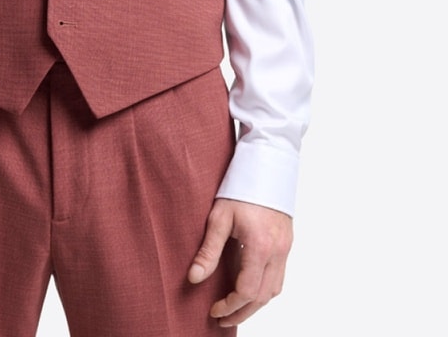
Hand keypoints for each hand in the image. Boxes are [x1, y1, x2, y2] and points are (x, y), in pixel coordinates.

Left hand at [187, 198, 292, 326]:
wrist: (266, 164)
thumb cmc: (240, 187)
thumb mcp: (219, 216)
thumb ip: (209, 250)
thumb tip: (194, 278)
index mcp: (259, 246)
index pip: (247, 291)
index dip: (230, 306)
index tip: (214, 310)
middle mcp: (277, 251)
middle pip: (263, 297)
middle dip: (242, 312)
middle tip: (222, 318)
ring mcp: (285, 248)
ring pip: (274, 290)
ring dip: (255, 303)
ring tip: (234, 306)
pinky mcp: (287, 243)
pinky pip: (279, 276)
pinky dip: (265, 289)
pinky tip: (250, 286)